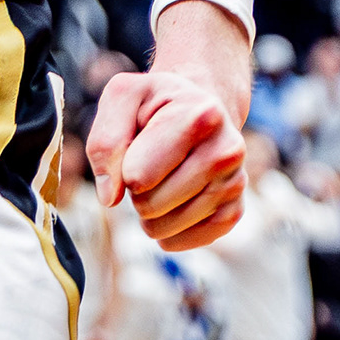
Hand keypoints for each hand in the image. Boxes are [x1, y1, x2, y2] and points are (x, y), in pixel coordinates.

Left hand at [86, 2, 251, 251]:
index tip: (139, 141)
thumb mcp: (122, 97)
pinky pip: (176, 242)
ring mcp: (234, 185)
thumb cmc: (154, 105)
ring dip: (149, 207)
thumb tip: (110, 197)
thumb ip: (106, 141)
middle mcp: (227, 152)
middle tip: (151, 160)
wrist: (198, 112)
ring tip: (164, 174)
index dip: (124, 164)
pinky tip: (174, 197)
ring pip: (160, 228)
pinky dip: (163, 227)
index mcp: (202, 116)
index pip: (137, 176)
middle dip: (136, 188)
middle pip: (148, 205)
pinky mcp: (232, 213)